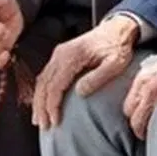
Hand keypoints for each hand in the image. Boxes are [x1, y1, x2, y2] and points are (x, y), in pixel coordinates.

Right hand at [32, 14, 140, 129]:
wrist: (117, 29)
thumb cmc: (118, 47)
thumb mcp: (115, 63)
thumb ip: (97, 77)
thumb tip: (79, 92)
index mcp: (73, 56)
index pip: (56, 85)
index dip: (53, 105)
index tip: (55, 121)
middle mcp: (61, 54)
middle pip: (44, 84)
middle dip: (41, 107)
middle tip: (43, 126)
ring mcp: (59, 54)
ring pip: (42, 80)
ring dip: (39, 101)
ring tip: (39, 119)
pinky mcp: (60, 56)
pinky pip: (46, 76)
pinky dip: (42, 92)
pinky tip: (43, 103)